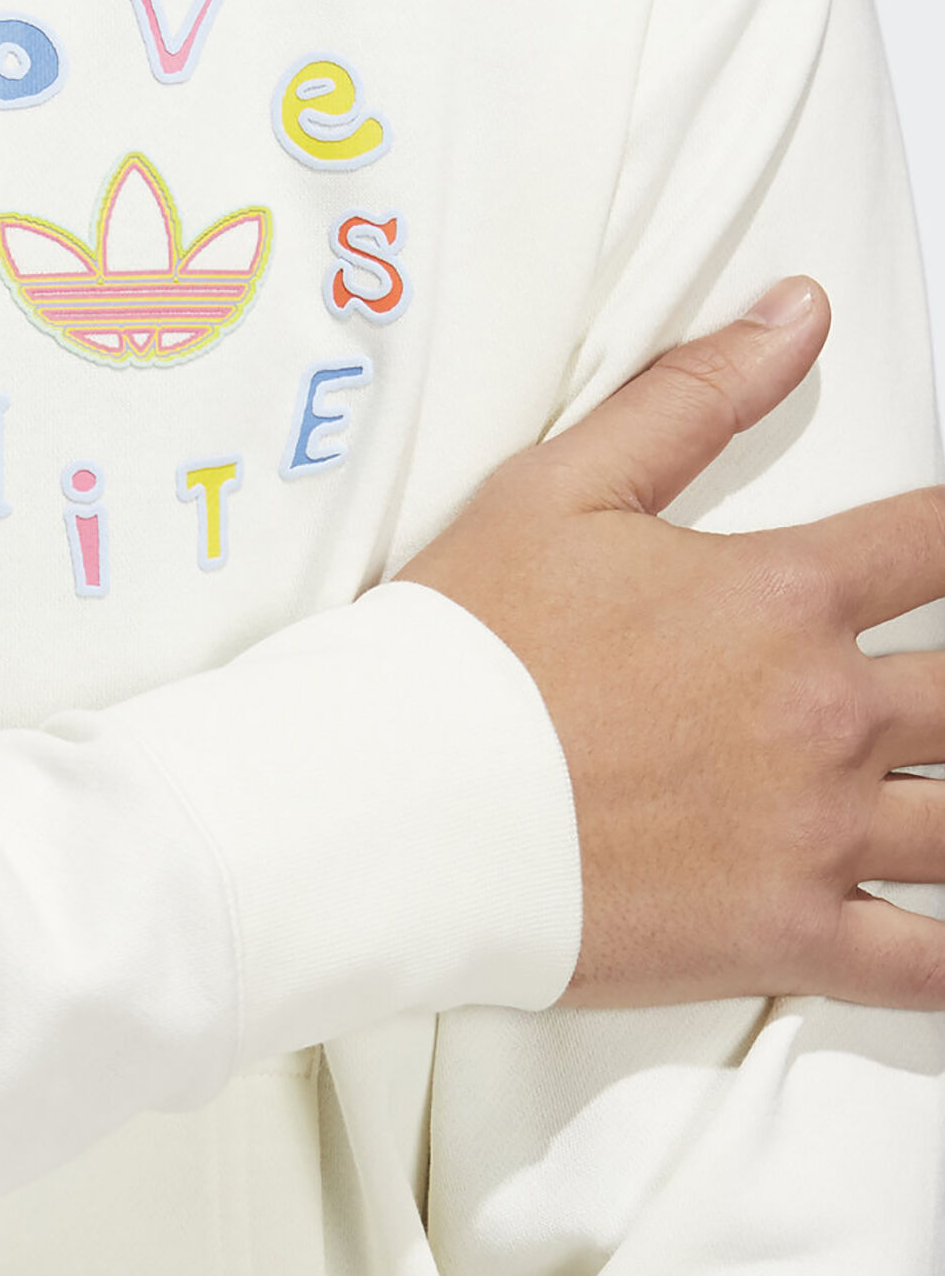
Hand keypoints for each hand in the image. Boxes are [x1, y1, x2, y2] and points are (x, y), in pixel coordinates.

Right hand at [397, 278, 944, 1006]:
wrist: (387, 806)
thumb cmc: (458, 656)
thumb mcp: (559, 491)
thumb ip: (693, 399)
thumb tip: (801, 311)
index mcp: (781, 597)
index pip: (941, 540)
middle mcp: (821, 712)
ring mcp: (811, 832)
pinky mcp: (779, 935)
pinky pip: (918, 964)